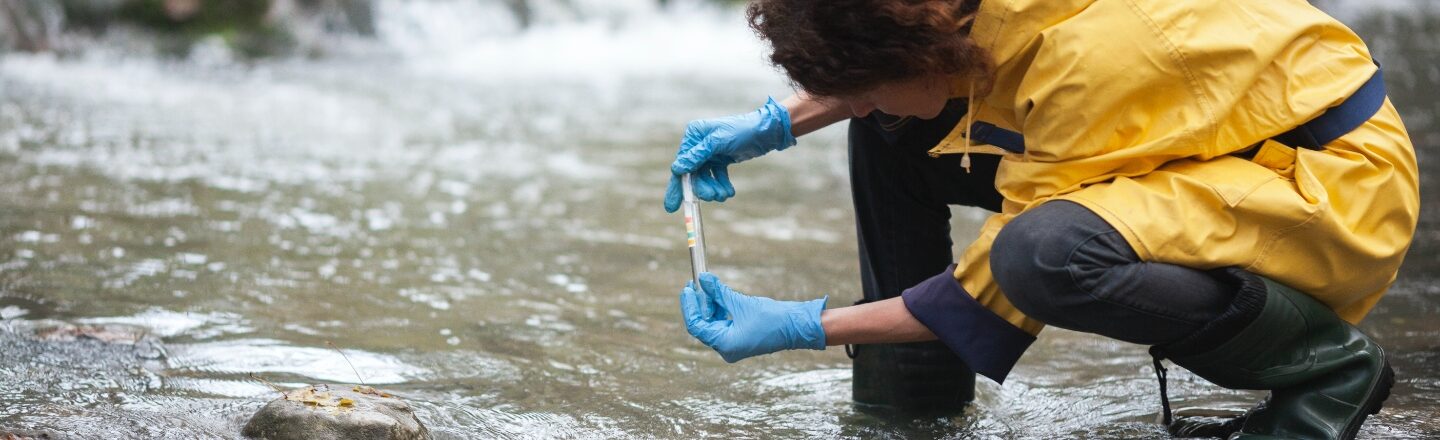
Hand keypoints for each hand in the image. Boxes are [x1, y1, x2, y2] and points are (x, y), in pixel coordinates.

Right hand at [663, 97, 796, 212]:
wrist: (765, 131)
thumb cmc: (742, 131)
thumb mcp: (718, 142)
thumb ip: (697, 155)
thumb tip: (676, 169)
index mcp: (694, 135)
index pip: (681, 165)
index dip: (677, 186)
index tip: (672, 207)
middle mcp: (698, 144)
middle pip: (692, 174)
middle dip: (702, 188)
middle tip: (713, 197)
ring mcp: (709, 153)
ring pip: (705, 178)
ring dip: (713, 189)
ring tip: (725, 194)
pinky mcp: (720, 160)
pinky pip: (716, 177)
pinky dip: (721, 185)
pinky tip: (729, 192)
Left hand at [679, 272, 825, 362]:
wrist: (796, 326)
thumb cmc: (772, 318)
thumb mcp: (741, 302)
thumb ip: (718, 292)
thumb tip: (702, 279)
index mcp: (725, 345)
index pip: (696, 326)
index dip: (690, 306)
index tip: (687, 287)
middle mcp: (726, 348)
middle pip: (702, 325)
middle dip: (698, 304)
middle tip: (694, 283)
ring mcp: (733, 344)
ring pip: (712, 323)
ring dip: (709, 304)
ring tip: (706, 285)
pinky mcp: (740, 338)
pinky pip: (723, 323)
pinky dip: (719, 309)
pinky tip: (718, 294)